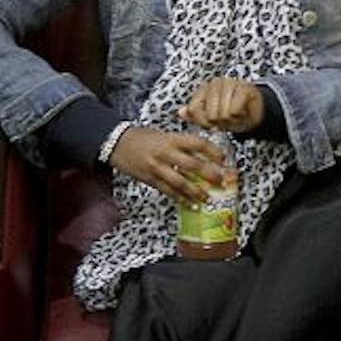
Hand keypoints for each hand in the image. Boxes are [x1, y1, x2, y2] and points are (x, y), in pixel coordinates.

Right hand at [108, 126, 233, 203]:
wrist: (117, 142)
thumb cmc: (142, 138)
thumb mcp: (164, 135)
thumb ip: (182, 145)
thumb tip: (204, 156)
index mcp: (171, 139)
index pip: (198, 143)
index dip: (213, 152)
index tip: (223, 160)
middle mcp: (166, 153)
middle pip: (193, 165)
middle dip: (210, 175)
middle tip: (221, 182)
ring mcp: (157, 167)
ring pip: (181, 182)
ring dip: (196, 192)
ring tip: (207, 198)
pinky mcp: (150, 179)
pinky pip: (169, 191)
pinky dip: (181, 199)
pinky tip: (191, 205)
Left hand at [178, 77, 265, 133]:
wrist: (255, 111)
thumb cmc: (231, 113)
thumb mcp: (210, 117)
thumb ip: (195, 115)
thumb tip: (180, 112)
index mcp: (204, 88)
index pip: (194, 109)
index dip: (203, 121)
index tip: (212, 121)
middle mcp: (215, 83)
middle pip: (210, 114)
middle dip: (219, 122)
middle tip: (227, 118)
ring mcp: (230, 83)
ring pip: (223, 113)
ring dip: (230, 120)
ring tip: (234, 115)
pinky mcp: (244, 87)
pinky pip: (234, 111)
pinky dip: (239, 116)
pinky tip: (242, 111)